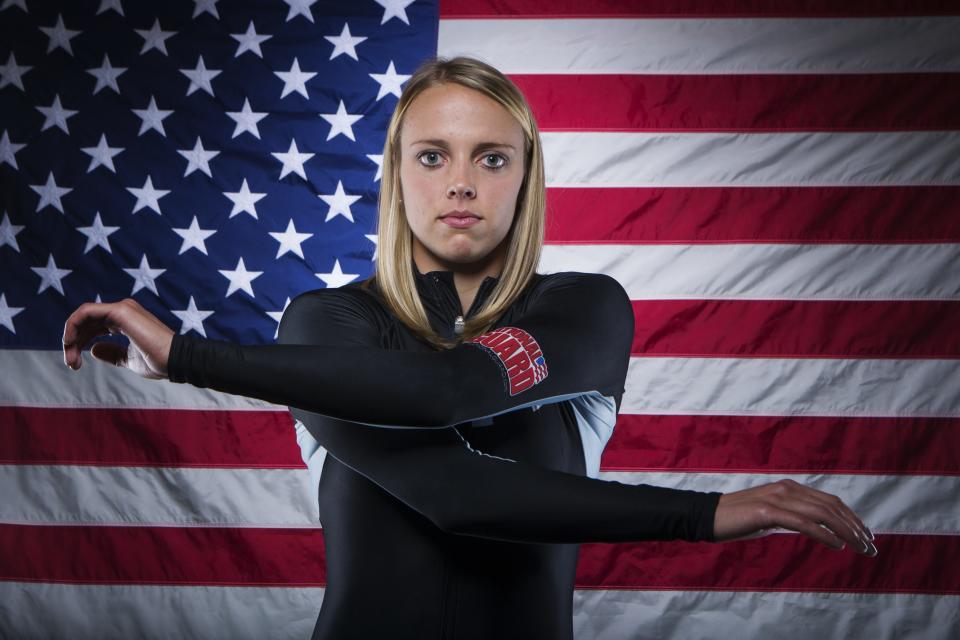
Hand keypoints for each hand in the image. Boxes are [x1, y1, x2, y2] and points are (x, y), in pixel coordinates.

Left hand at [62, 298, 174, 379]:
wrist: (175, 360)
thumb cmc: (159, 362)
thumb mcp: (129, 359)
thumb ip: (112, 353)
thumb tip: (93, 349)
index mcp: (126, 321)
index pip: (94, 327)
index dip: (80, 343)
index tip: (75, 364)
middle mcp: (123, 310)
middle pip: (86, 322)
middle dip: (73, 342)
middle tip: (71, 364)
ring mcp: (122, 308)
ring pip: (83, 316)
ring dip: (71, 336)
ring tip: (70, 358)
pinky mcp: (120, 311)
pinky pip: (86, 312)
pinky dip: (73, 325)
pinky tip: (69, 342)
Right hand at [714, 479, 877, 555]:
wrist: (708, 516)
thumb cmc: (738, 519)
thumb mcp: (770, 516)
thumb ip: (791, 516)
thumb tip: (815, 529)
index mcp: (789, 488)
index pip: (830, 501)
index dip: (852, 518)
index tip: (866, 536)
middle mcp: (786, 488)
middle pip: (832, 506)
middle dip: (856, 528)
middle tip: (870, 548)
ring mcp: (777, 498)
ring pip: (822, 513)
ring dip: (847, 532)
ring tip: (860, 549)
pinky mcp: (767, 511)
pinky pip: (803, 523)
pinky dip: (824, 534)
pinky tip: (837, 545)